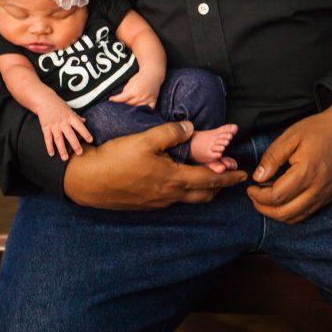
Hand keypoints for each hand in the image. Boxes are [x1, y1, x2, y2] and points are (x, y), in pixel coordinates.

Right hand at [36, 96, 92, 160]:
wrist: (44, 100)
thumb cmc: (58, 104)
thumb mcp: (69, 109)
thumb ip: (76, 116)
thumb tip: (85, 121)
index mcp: (70, 117)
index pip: (79, 126)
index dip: (85, 133)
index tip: (90, 140)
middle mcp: (62, 122)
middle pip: (70, 135)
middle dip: (75, 144)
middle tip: (80, 153)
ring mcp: (53, 125)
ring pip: (58, 139)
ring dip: (62, 149)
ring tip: (65, 158)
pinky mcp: (45, 127)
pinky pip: (48, 139)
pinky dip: (49, 146)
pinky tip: (52, 153)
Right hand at [63, 120, 247, 209]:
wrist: (88, 181)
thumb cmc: (116, 158)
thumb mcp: (145, 138)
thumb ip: (171, 132)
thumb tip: (191, 128)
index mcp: (173, 178)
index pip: (210, 178)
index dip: (228, 176)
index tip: (242, 174)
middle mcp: (169, 194)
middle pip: (203, 194)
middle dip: (220, 185)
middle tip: (232, 177)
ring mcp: (156, 202)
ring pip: (189, 199)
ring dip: (204, 189)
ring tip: (210, 179)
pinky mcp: (145, 204)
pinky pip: (174, 200)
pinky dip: (186, 192)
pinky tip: (180, 182)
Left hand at [108, 71, 161, 107]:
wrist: (152, 74)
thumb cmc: (140, 78)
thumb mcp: (130, 82)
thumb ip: (125, 91)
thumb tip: (119, 99)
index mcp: (134, 91)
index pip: (122, 98)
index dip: (116, 100)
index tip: (111, 100)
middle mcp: (141, 96)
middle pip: (129, 105)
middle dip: (123, 106)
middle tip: (118, 107)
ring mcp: (147, 100)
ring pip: (138, 109)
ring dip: (132, 111)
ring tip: (127, 112)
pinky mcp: (153, 101)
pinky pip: (148, 109)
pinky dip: (144, 112)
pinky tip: (140, 113)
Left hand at [247, 99, 331, 223]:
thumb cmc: (320, 130)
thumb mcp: (291, 136)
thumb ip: (273, 157)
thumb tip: (258, 178)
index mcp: (306, 173)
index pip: (277, 196)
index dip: (259, 196)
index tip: (250, 187)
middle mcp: (317, 190)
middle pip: (285, 213)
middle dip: (264, 209)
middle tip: (253, 197)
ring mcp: (324, 196)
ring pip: (296, 217)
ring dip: (276, 213)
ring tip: (264, 199)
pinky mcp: (329, 197)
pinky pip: (306, 213)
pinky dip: (290, 212)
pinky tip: (282, 200)